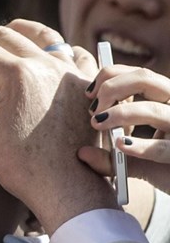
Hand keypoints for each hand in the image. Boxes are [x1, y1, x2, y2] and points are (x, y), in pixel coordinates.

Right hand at [0, 19, 119, 234]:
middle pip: (4, 34)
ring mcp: (71, 71)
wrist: (70, 188)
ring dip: (11, 29)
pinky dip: (49, 43)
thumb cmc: (24, 169)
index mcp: (18, 76)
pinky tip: (39, 50)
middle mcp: (47, 65)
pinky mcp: (87, 83)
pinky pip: (70, 48)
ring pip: (39, 33)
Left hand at [79, 65, 169, 193]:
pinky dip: (139, 146)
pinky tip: (121, 144)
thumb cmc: (163, 169)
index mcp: (166, 101)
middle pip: (145, 79)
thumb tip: (82, 154)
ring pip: (153, 109)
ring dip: (119, 114)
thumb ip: (109, 157)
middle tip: (93, 108)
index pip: (139, 73)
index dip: (110, 76)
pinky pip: (162, 148)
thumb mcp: (134, 160)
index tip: (89, 93)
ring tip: (97, 123)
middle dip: (112, 88)